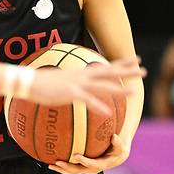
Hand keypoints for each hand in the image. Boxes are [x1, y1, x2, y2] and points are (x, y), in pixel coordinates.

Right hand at [29, 58, 144, 117]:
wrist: (28, 81)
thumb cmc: (42, 83)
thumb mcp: (60, 80)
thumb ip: (71, 83)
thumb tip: (75, 87)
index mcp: (81, 72)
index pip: (106, 66)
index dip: (122, 63)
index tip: (136, 60)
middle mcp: (83, 75)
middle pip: (110, 72)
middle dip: (128, 71)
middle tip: (144, 70)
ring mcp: (78, 84)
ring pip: (104, 86)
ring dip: (120, 89)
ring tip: (134, 92)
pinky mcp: (70, 93)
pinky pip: (88, 101)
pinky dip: (99, 106)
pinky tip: (109, 113)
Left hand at [49, 134, 129, 173]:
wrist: (116, 157)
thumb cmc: (117, 150)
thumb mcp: (120, 147)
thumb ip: (117, 143)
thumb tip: (114, 136)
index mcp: (101, 164)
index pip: (92, 164)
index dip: (84, 161)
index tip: (76, 156)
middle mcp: (92, 169)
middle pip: (78, 170)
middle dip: (67, 167)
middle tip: (57, 162)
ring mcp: (86, 169)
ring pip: (72, 171)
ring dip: (61, 169)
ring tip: (50, 166)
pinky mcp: (81, 167)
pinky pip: (71, 168)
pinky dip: (62, 167)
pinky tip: (52, 162)